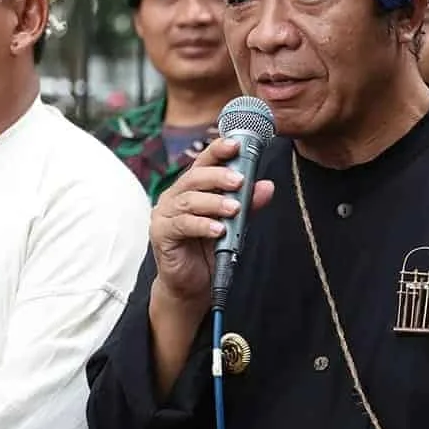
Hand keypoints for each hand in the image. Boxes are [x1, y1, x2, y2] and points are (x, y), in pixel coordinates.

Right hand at [149, 136, 275, 309]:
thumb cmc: (208, 249)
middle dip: (219, 176)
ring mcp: (165, 215)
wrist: (192, 284)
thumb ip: (248, 204)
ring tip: (234, 208)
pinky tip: (218, 229)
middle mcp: (174, 197)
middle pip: (194, 177)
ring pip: (189, 200)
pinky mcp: (161, 234)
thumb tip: (266, 186)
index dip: (217, 150)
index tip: (235, 144)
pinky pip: (182, 224)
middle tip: (239, 180)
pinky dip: (202, 225)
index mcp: (190, 188)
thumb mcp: (233, 224)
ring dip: (214, 202)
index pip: (203, 162)